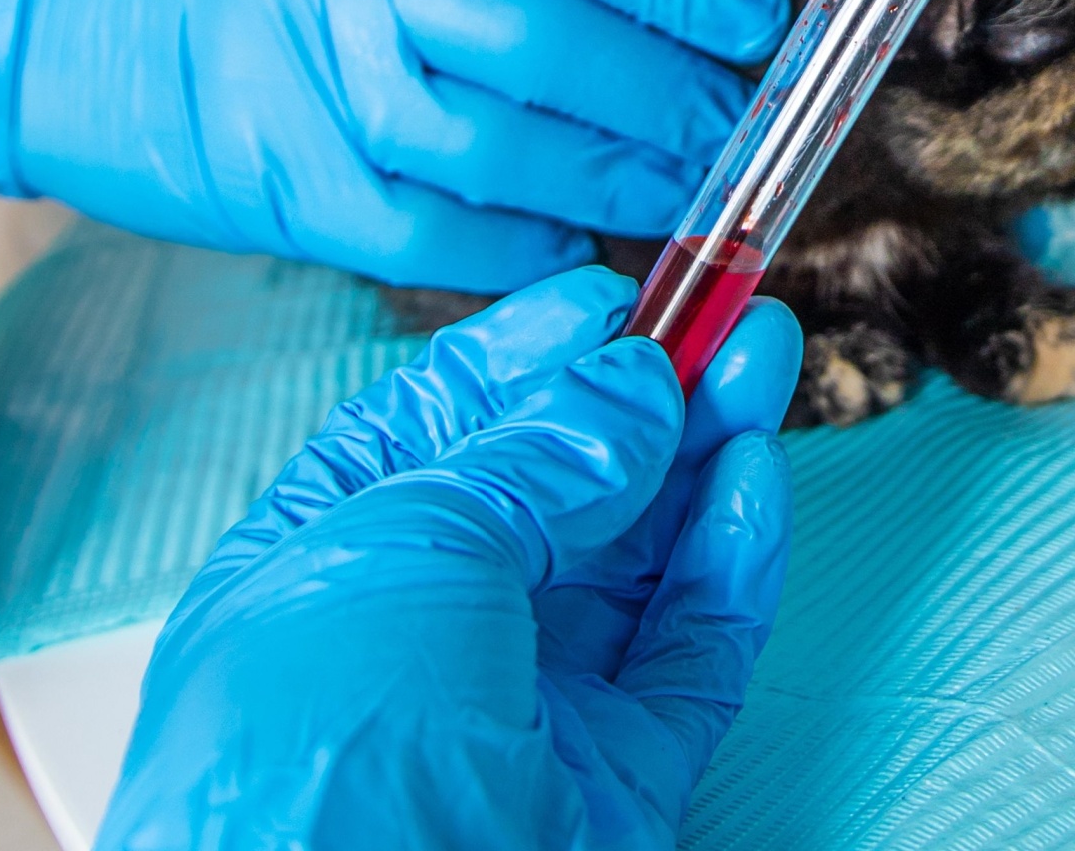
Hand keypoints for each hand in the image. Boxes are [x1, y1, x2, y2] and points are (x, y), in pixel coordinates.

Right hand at [0, 0, 790, 291]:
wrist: (38, 9)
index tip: (753, 27)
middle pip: (555, 45)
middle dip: (667, 100)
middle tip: (739, 135)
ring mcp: (312, 79)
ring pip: (503, 144)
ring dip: (611, 181)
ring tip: (684, 198)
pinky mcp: (280, 181)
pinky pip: (427, 231)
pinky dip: (513, 250)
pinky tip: (570, 253)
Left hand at [96, 267, 802, 850]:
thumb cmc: (307, 754)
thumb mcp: (406, 546)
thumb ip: (533, 456)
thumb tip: (630, 385)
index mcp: (324, 561)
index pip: (438, 426)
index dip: (531, 352)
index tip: (617, 290)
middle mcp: (425, 633)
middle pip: (558, 485)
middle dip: (644, 393)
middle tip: (728, 311)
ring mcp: (524, 711)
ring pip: (638, 562)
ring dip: (705, 458)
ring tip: (767, 362)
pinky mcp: (613, 783)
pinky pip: (689, 658)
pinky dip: (732, 571)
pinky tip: (759, 484)